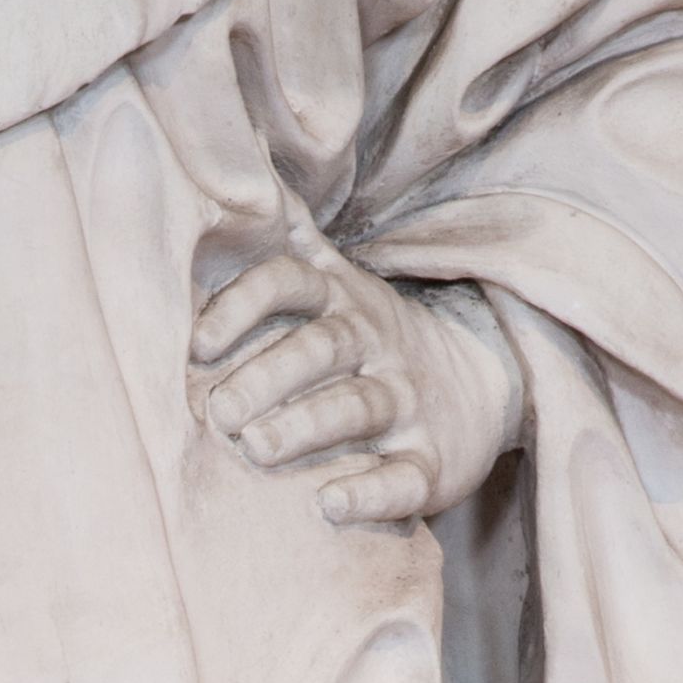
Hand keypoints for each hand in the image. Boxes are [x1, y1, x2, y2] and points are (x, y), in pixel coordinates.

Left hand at [190, 236, 522, 525]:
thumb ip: (292, 241)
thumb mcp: (341, 283)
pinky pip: (404, 478)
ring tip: (259, 449)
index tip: (197, 344)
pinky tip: (330, 506)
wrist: (485, 385)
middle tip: (219, 410)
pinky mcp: (432, 461)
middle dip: (267, 375)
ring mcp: (407, 402)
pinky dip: (370, 493)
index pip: (289, 283)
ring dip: (307, 427)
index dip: (242, 305)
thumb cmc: (378, 339)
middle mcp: (375, 345)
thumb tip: (239, 176)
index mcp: (343, 302)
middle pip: (320, 348)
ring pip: (358, 407)